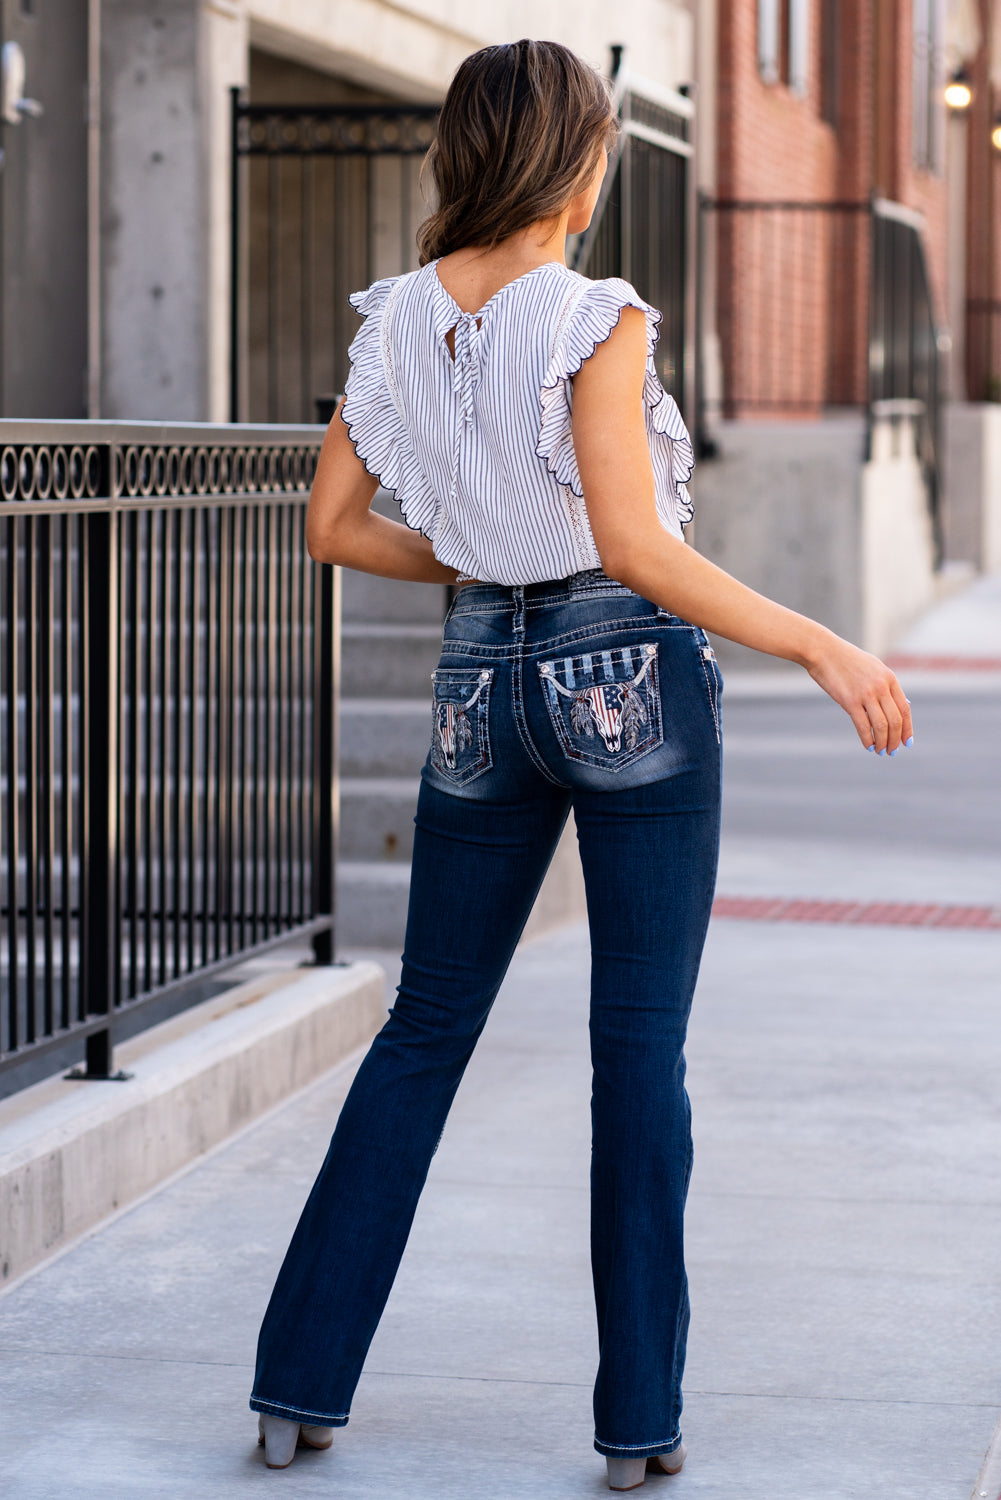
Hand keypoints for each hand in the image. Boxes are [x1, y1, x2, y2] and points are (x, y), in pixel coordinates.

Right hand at [805, 634, 913, 754]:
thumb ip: (884, 685)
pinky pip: (863, 725)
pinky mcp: (849, 700)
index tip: (907, 742)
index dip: (907, 728)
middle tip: (892, 751)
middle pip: (896, 720)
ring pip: (882, 726)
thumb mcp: (872, 667)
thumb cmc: (845, 660)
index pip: (905, 709)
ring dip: (883, 742)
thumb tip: (894, 706)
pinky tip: (868, 746)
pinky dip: (867, 739)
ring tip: (880, 751)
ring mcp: (866, 693)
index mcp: (889, 678)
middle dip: (895, 740)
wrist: (823, 650)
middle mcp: (881, 686)